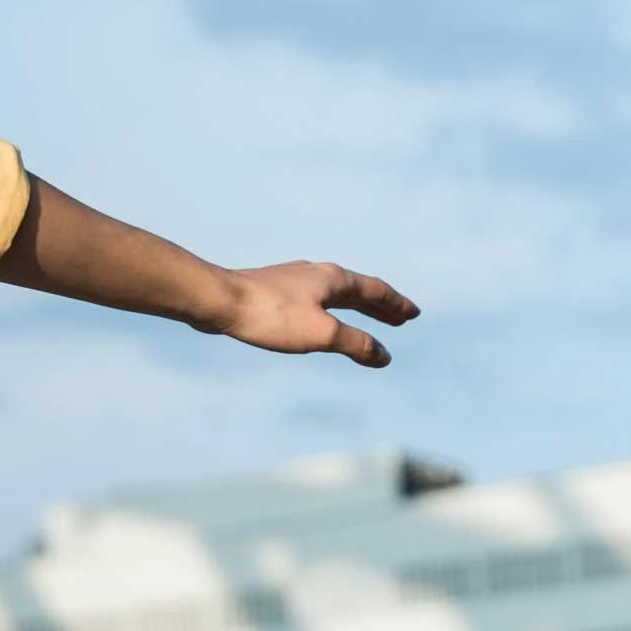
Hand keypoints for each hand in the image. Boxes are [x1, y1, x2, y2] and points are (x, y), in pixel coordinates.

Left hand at [203, 262, 419, 366]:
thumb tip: (384, 356)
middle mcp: (315, 273)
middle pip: (356, 290)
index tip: (413, 314)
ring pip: (332, 293)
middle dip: (379, 305)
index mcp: (333, 279)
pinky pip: (312, 299)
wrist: (218, 300)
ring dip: (354, 306)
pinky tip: (317, 318)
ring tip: (365, 318)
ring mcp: (292, 280)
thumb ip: (356, 344)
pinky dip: (328, 310)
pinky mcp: (271, 290)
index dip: (396, 304)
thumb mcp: (322, 334)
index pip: (375, 290)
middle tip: (399, 318)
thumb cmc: (270, 315)